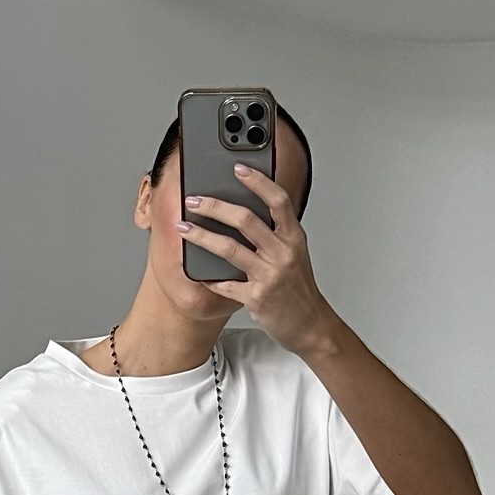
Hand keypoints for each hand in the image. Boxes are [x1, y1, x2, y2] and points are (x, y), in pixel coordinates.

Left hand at [181, 165, 335, 356]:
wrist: (310, 325)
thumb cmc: (298, 288)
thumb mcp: (293, 254)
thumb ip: (274, 233)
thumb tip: (241, 211)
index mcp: (293, 238)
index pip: (277, 200)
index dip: (258, 182)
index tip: (237, 168)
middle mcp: (283, 253)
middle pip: (245, 220)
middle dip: (214, 206)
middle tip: (194, 201)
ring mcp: (270, 276)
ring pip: (229, 249)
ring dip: (202, 236)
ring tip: (184, 228)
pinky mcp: (257, 298)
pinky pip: (226, 285)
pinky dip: (210, 279)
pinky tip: (199, 273)